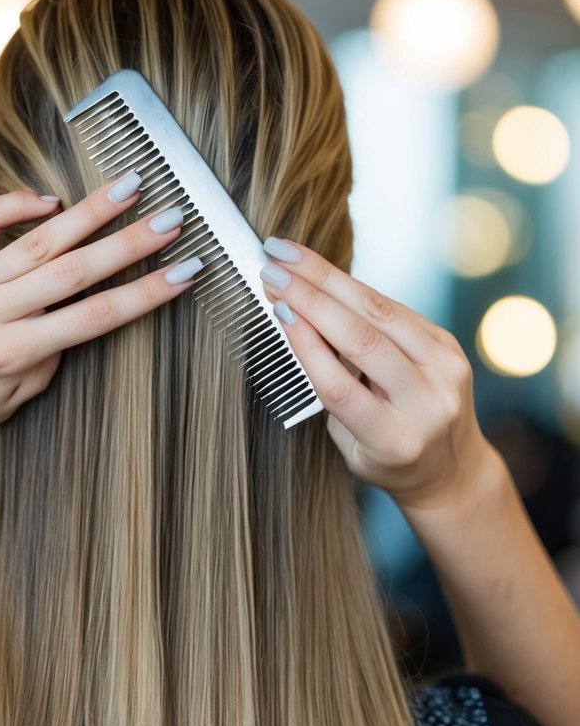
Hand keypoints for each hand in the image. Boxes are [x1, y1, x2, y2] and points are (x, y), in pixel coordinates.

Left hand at [0, 175, 196, 464]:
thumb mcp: (17, 397)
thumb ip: (50, 354)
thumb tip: (79, 308)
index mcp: (15, 353)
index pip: (98, 316)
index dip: (147, 292)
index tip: (185, 270)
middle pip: (76, 270)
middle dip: (130, 243)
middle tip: (172, 217)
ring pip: (38, 239)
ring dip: (90, 211)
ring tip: (130, 185)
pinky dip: (19, 204)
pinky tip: (52, 199)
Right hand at [260, 239, 491, 510]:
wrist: (453, 468)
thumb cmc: (388, 458)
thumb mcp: (353, 444)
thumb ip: (334, 390)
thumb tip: (302, 322)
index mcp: (397, 441)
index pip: (343, 388)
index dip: (307, 346)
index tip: (276, 309)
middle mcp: (429, 404)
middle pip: (364, 340)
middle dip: (312, 297)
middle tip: (272, 269)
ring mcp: (447, 370)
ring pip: (380, 312)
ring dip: (329, 279)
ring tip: (288, 257)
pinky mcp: (450, 345)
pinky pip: (395, 308)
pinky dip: (354, 290)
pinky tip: (321, 273)